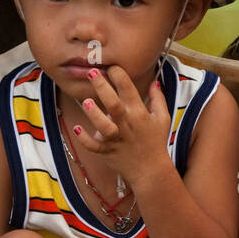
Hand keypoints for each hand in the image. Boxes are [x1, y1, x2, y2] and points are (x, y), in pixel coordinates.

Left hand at [71, 66, 171, 189]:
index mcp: (139, 113)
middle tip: (92, 72)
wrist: (151, 171)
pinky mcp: (107, 152)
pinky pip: (94, 147)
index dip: (119, 75)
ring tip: (86, 102)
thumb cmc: (156, 142)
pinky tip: (76, 129)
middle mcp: (127, 124)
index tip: (111, 66)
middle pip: (113, 104)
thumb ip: (158, 99)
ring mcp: (116, 139)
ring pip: (104, 126)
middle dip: (102, 87)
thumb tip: (154, 82)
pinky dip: (85, 139)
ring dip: (94, 114)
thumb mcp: (162, 118)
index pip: (129, 89)